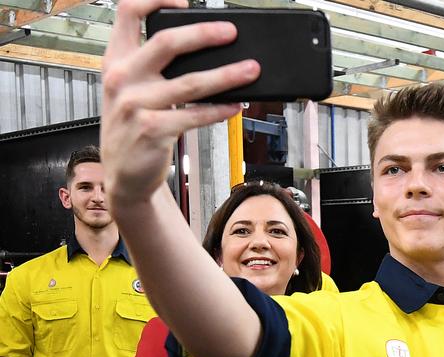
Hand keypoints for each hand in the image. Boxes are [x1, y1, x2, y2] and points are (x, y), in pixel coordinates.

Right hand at [100, 0, 259, 205]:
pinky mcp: (152, 131)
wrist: (123, 174)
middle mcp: (121, 78)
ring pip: (190, 83)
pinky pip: (195, 115)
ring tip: (251, 70)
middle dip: (204, 34)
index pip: (128, 12)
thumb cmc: (133, 127)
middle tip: (232, 32)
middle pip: (165, 43)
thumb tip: (205, 49)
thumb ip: (153, 67)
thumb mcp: (130, 90)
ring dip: (226, 75)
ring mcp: (135, 105)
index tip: (183, 0)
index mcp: (116, 60)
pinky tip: (236, 105)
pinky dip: (219, 109)